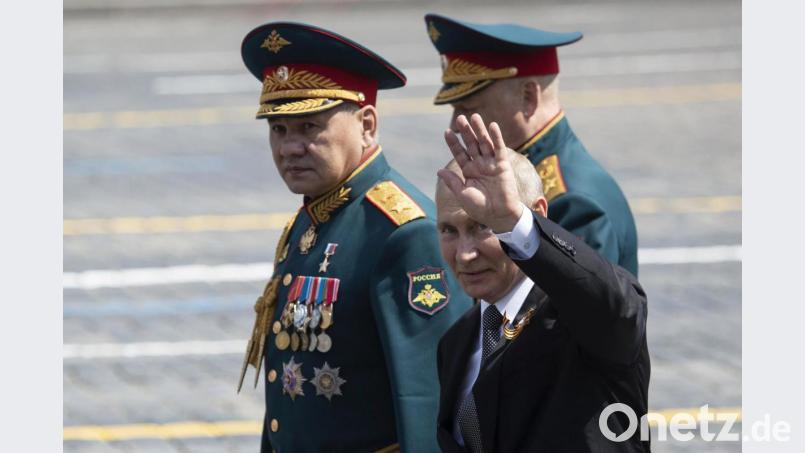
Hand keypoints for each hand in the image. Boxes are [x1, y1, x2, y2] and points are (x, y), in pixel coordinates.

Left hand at [437, 114, 522, 232]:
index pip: (460, 153)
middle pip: (471, 144)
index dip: (454, 143)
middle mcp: (479, 165)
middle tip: (459, 118)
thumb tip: (439, 170)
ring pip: (484, 143)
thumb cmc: (480, 209)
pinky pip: (499, 148)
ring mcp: (491, 164)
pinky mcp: (503, 165)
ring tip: (474, 117)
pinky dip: (496, 137)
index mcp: (468, 172)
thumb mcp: (462, 194)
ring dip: (480, 130)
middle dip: (466, 132)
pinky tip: (492, 126)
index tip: (447, 132)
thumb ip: (453, 182)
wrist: (499, 216)